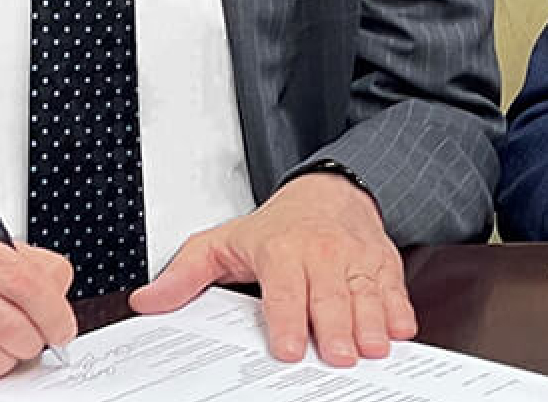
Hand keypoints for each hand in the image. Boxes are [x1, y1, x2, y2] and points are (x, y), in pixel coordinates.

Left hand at [129, 171, 410, 366]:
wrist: (330, 189)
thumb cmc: (277, 226)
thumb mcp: (224, 243)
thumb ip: (185, 275)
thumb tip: (148, 301)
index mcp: (281, 251)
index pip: (284, 290)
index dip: (287, 320)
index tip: (288, 348)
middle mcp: (322, 253)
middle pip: (330, 296)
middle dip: (335, 328)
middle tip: (337, 357)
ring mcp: (356, 259)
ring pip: (365, 294)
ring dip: (370, 323)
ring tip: (371, 348)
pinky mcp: (383, 263)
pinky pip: (394, 288)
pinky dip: (399, 310)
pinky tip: (399, 330)